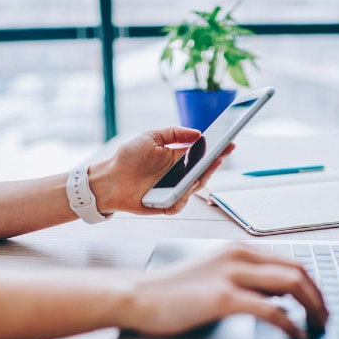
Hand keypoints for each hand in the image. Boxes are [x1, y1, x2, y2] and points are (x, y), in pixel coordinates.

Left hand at [88, 127, 234, 215]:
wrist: (109, 179)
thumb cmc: (128, 158)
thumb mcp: (151, 137)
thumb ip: (174, 133)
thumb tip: (198, 133)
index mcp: (178, 158)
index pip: (203, 154)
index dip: (217, 149)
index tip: (228, 141)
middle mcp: (179, 175)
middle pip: (203, 171)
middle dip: (214, 163)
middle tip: (221, 154)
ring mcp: (174, 190)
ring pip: (195, 187)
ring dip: (201, 178)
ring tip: (206, 167)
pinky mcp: (166, 204)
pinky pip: (180, 203)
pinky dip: (184, 197)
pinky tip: (186, 188)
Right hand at [117, 243, 328, 338]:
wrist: (139, 295)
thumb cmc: (173, 289)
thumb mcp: (215, 273)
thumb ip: (245, 278)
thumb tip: (278, 295)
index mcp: (239, 249)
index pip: (290, 261)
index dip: (312, 284)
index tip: (319, 303)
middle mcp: (239, 256)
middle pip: (298, 270)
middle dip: (319, 295)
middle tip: (325, 317)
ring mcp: (232, 275)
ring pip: (292, 284)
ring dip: (313, 307)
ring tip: (318, 326)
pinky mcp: (223, 297)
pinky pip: (271, 310)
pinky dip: (291, 324)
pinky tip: (296, 335)